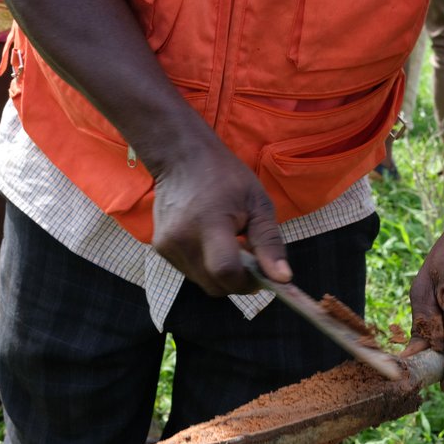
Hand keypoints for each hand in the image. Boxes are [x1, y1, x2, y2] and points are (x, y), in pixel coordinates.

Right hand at [151, 138, 289, 295]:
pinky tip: (211, 244)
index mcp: (209, 225)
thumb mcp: (257, 204)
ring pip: (203, 282)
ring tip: (229, 246)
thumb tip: (283, 278)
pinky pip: (190, 273)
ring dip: (221, 275)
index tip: (261, 275)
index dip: (247, 282)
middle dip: (237, 281)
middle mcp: (182, 240)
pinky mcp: (160, 249)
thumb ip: (269, 243)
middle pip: (214, 285)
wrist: (181, 158)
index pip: (225, 271)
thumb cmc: (225, 177)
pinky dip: (206, 267)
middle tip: (249, 259)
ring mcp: (167, 246)